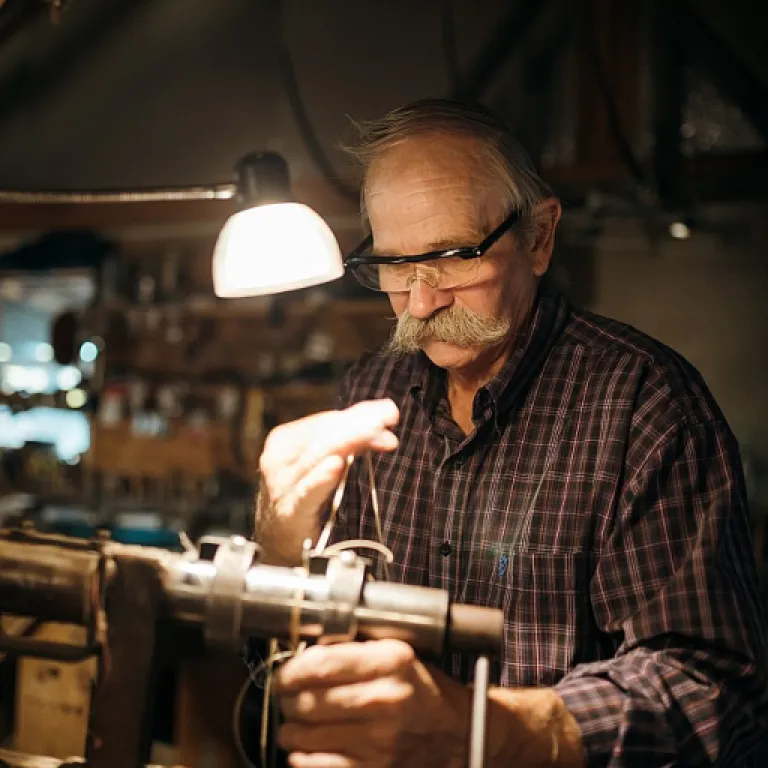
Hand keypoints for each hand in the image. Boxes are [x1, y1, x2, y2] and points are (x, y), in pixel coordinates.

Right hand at [258, 400, 399, 556]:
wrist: (276, 540)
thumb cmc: (301, 498)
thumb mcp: (322, 464)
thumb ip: (351, 440)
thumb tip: (385, 419)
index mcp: (286, 441)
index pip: (326, 421)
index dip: (358, 415)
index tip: (387, 412)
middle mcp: (279, 459)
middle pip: (323, 435)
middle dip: (359, 424)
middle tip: (388, 416)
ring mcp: (281, 485)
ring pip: (317, 456)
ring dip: (350, 441)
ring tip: (374, 431)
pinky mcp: (288, 512)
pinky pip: (306, 492)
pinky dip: (321, 478)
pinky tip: (336, 466)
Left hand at [274, 640, 469, 767]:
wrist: (457, 732)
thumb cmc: (422, 690)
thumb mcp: (397, 654)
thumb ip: (355, 649)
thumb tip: (306, 654)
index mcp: (391, 662)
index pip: (322, 665)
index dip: (292, 670)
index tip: (283, 674)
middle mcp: (385, 700)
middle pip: (308, 701)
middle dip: (287, 699)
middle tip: (287, 697)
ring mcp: (379, 740)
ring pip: (304, 736)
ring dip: (290, 728)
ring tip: (295, 721)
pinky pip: (316, 765)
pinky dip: (302, 757)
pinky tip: (307, 746)